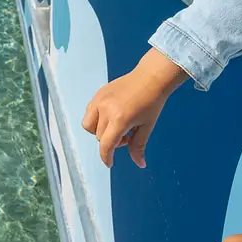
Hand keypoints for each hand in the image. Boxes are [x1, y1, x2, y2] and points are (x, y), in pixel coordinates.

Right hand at [81, 48, 186, 167]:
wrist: (150, 77)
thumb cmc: (153, 103)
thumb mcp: (147, 126)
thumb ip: (138, 146)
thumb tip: (140, 164)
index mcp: (120, 119)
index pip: (106, 145)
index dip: (107, 157)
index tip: (110, 164)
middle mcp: (105, 110)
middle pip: (99, 137)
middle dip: (111, 141)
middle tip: (128, 135)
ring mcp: (99, 100)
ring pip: (89, 125)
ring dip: (99, 131)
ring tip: (115, 126)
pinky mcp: (98, 94)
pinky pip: (89, 112)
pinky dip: (96, 119)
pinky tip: (110, 116)